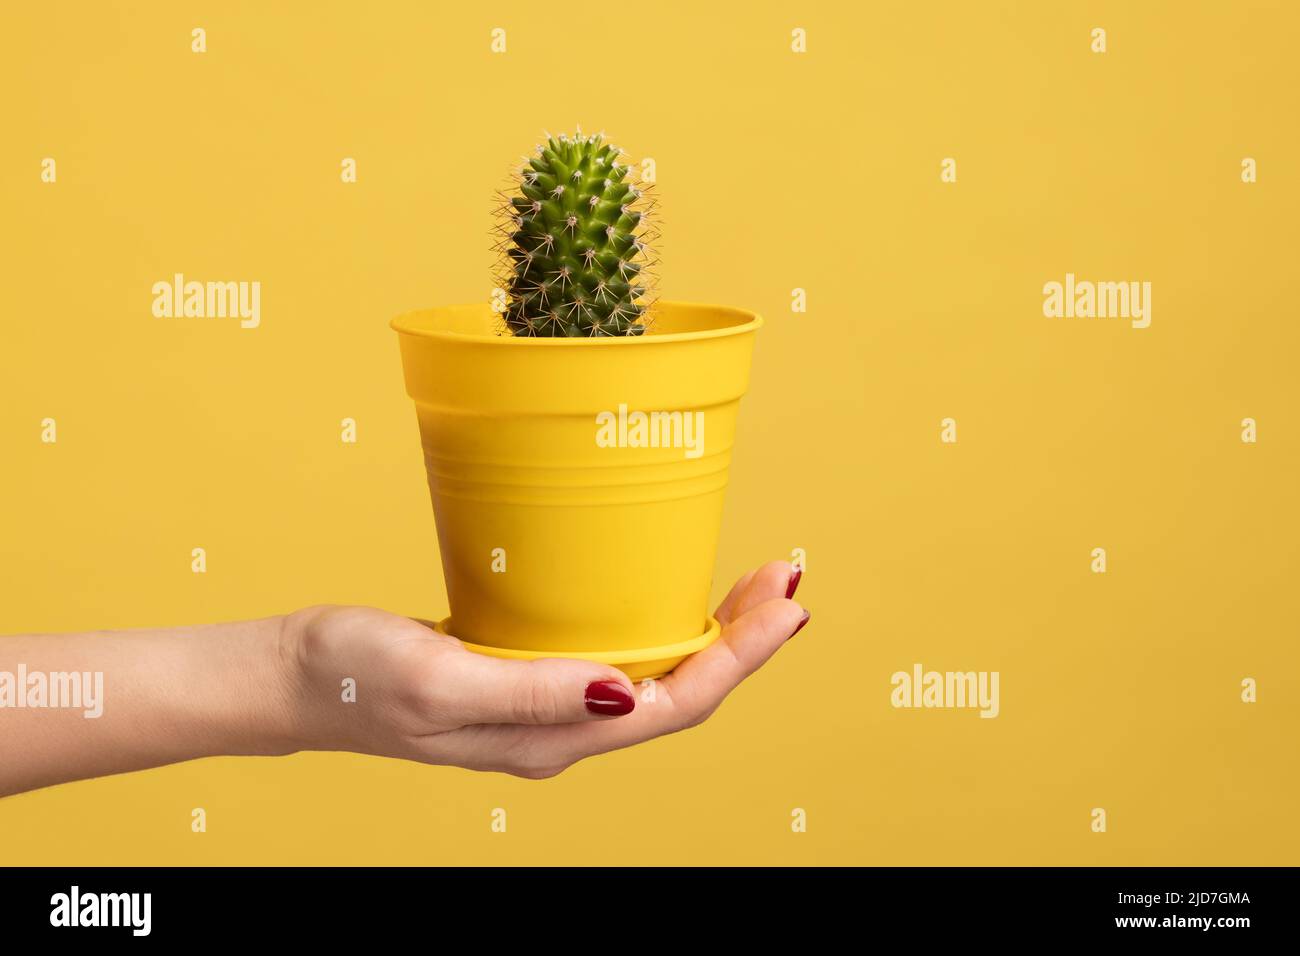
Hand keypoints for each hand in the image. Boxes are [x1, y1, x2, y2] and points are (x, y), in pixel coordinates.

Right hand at [281, 560, 808, 777]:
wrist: (295, 674)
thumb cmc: (355, 673)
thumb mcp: (441, 681)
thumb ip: (534, 692)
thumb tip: (627, 690)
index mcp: (552, 740)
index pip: (674, 706)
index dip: (740, 659)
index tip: (784, 605)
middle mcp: (562, 731)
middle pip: (680, 692)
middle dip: (743, 641)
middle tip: (786, 579)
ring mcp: (546, 707)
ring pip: (655, 674)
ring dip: (711, 633)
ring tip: (753, 586)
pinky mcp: (528, 676)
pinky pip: (616, 656)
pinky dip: (657, 623)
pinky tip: (667, 594)